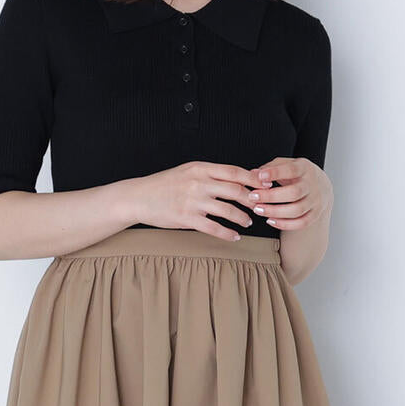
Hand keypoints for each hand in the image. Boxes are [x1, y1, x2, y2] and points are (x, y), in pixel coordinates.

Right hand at [126, 161, 257, 238]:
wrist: (139, 197)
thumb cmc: (165, 184)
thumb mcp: (187, 171)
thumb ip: (210, 174)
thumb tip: (238, 178)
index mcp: (200, 168)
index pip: (234, 171)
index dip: (253, 179)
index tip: (265, 186)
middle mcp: (198, 183)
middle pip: (236, 190)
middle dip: (253, 200)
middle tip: (261, 207)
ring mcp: (193, 201)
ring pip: (228, 211)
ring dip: (243, 218)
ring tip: (248, 222)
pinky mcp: (187, 218)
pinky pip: (214, 228)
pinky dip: (228, 234)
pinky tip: (235, 237)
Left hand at [235, 157, 332, 229]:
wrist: (321, 185)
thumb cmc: (298, 174)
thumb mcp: (286, 164)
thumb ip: (270, 168)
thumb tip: (253, 174)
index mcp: (304, 168)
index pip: (291, 170)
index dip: (275, 173)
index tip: (260, 176)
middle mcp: (312, 185)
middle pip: (294, 193)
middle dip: (271, 196)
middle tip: (253, 197)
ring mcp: (315, 201)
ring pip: (296, 210)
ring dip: (275, 212)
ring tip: (258, 210)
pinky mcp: (315, 214)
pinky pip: (301, 223)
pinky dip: (285, 224)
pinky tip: (270, 220)